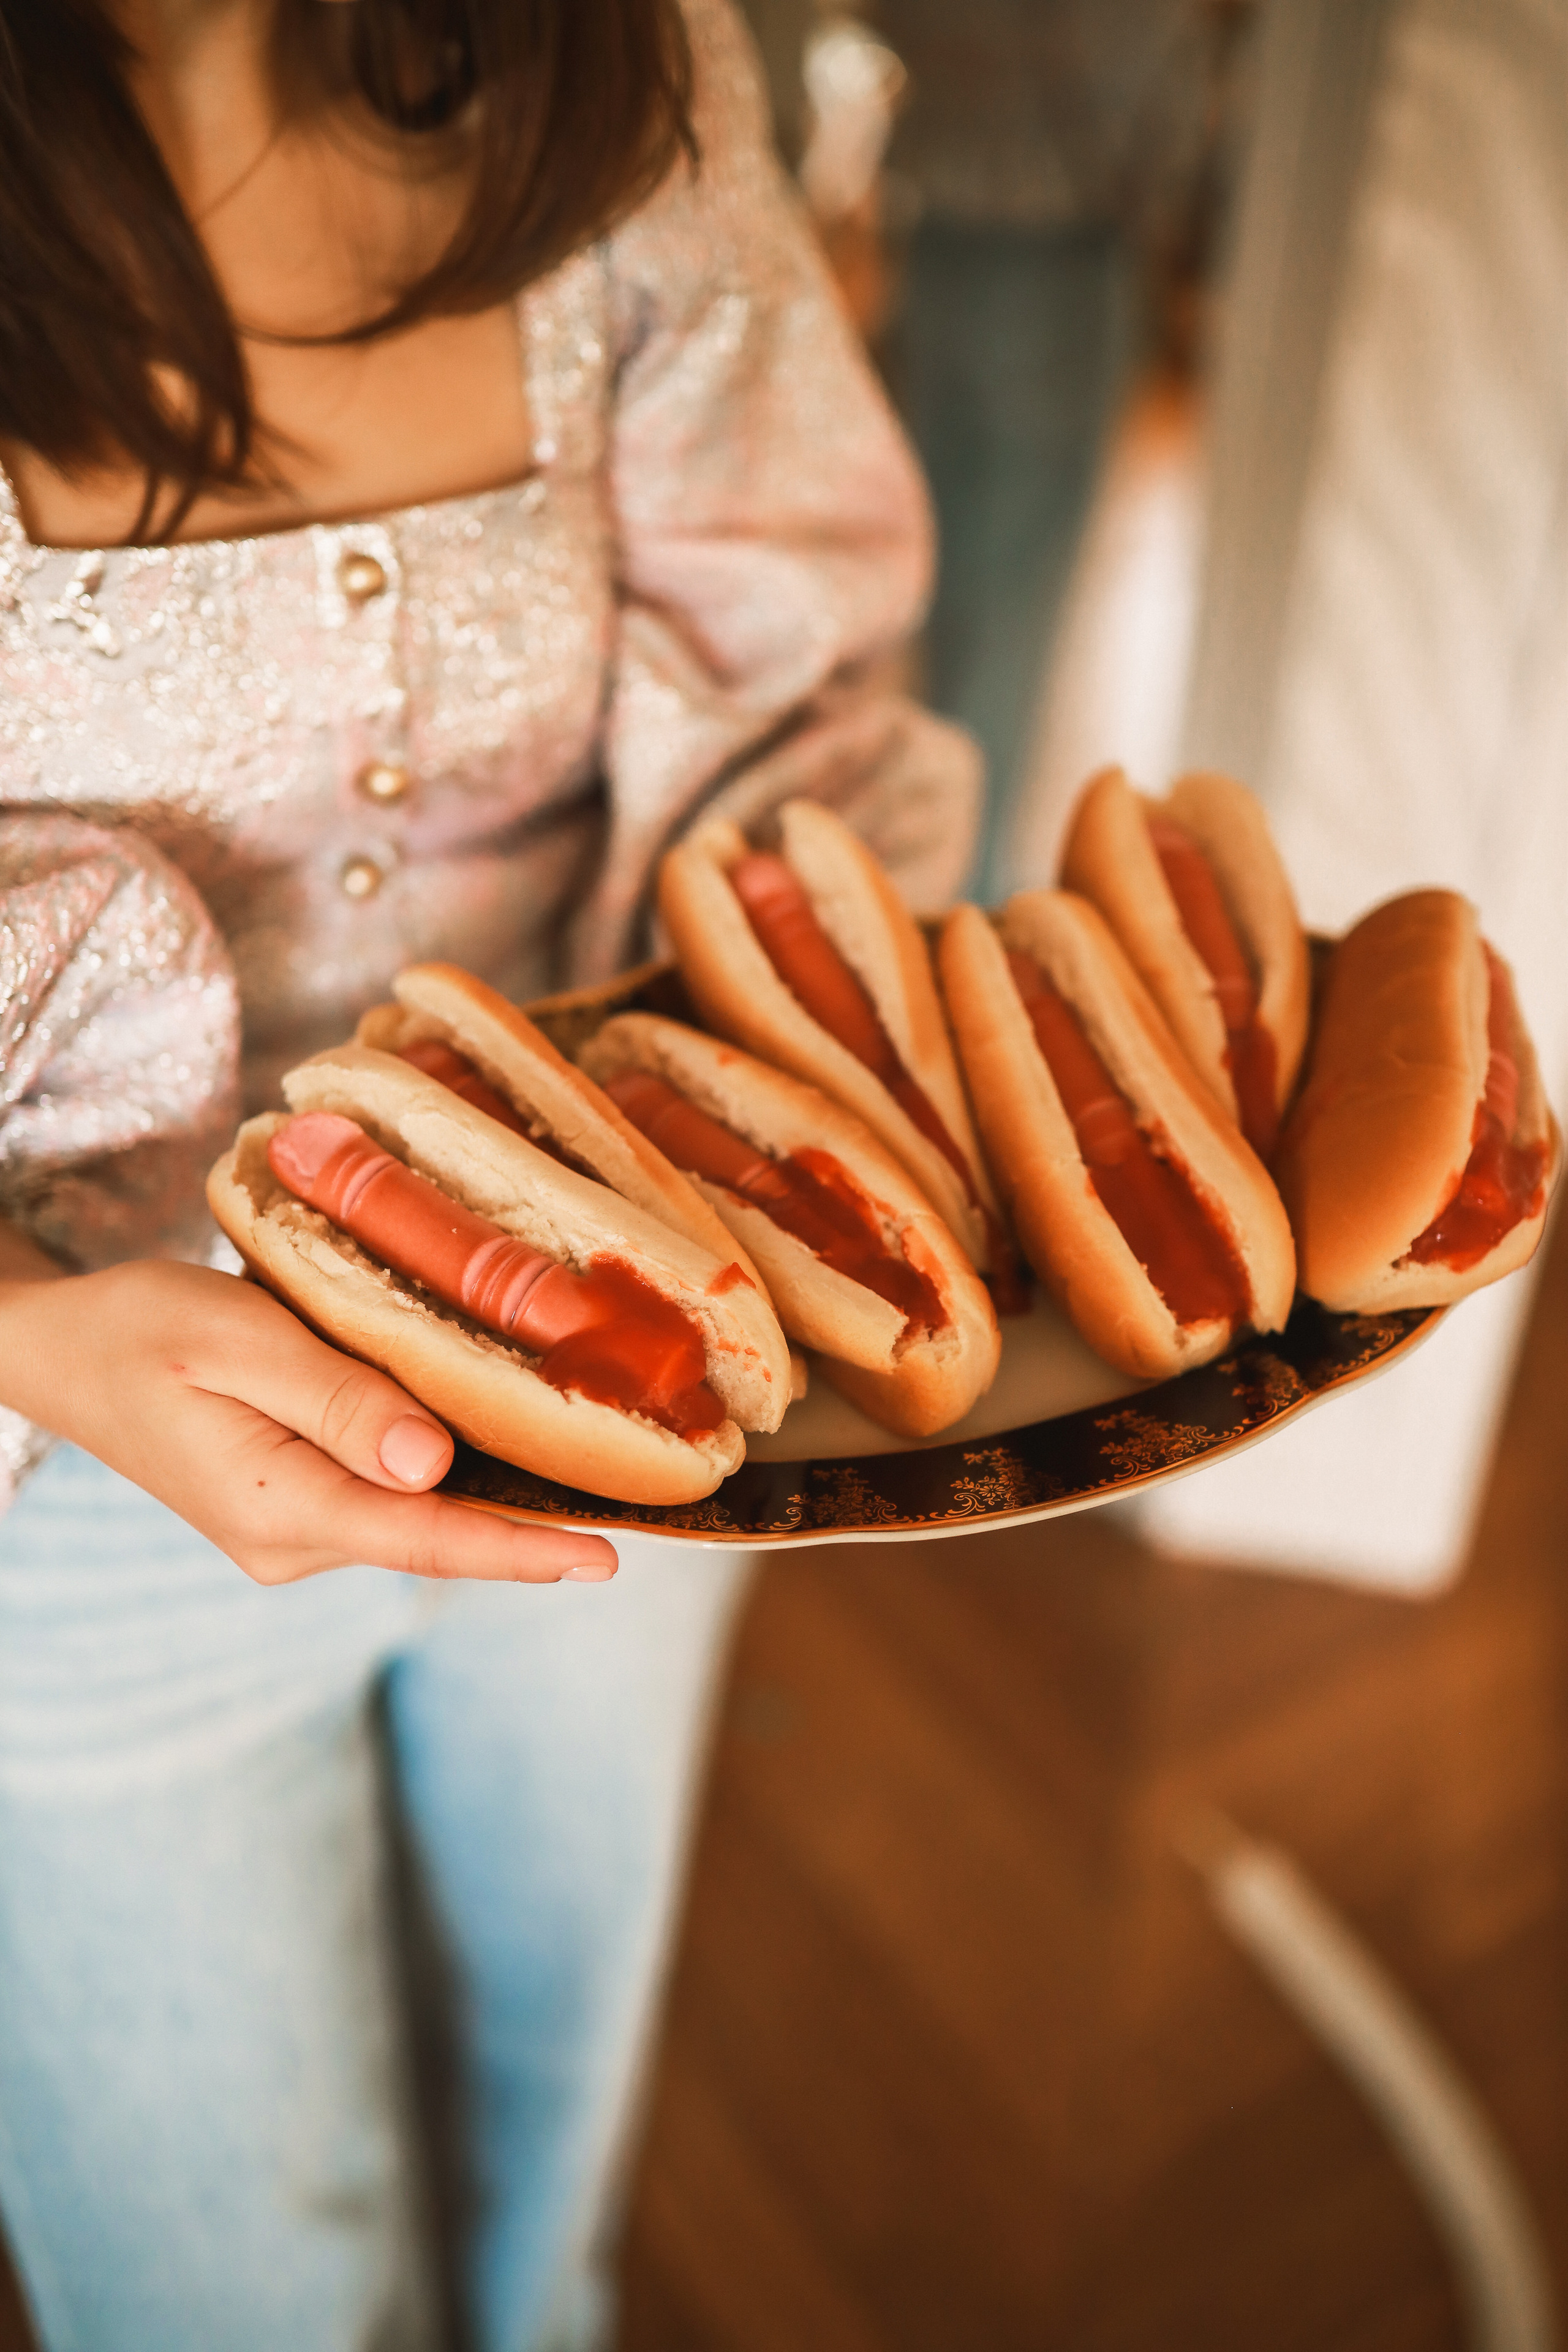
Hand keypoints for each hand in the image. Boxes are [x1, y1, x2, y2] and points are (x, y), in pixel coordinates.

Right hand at [0, 1256, 617, 1585]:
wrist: (62, 1349)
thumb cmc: (140, 1327)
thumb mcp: (235, 1339)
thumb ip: (336, 1398)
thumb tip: (433, 1465)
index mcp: (280, 1506)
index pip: (426, 1540)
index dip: (523, 1550)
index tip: (607, 1555)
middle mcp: (292, 1539)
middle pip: (435, 1532)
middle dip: (529, 1516)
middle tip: (633, 1484)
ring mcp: (293, 1529)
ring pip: (416, 1512)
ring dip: (491, 1489)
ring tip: (588, 1458)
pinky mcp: (296, 1503)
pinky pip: (387, 1493)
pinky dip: (443, 1471)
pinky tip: (497, 1435)